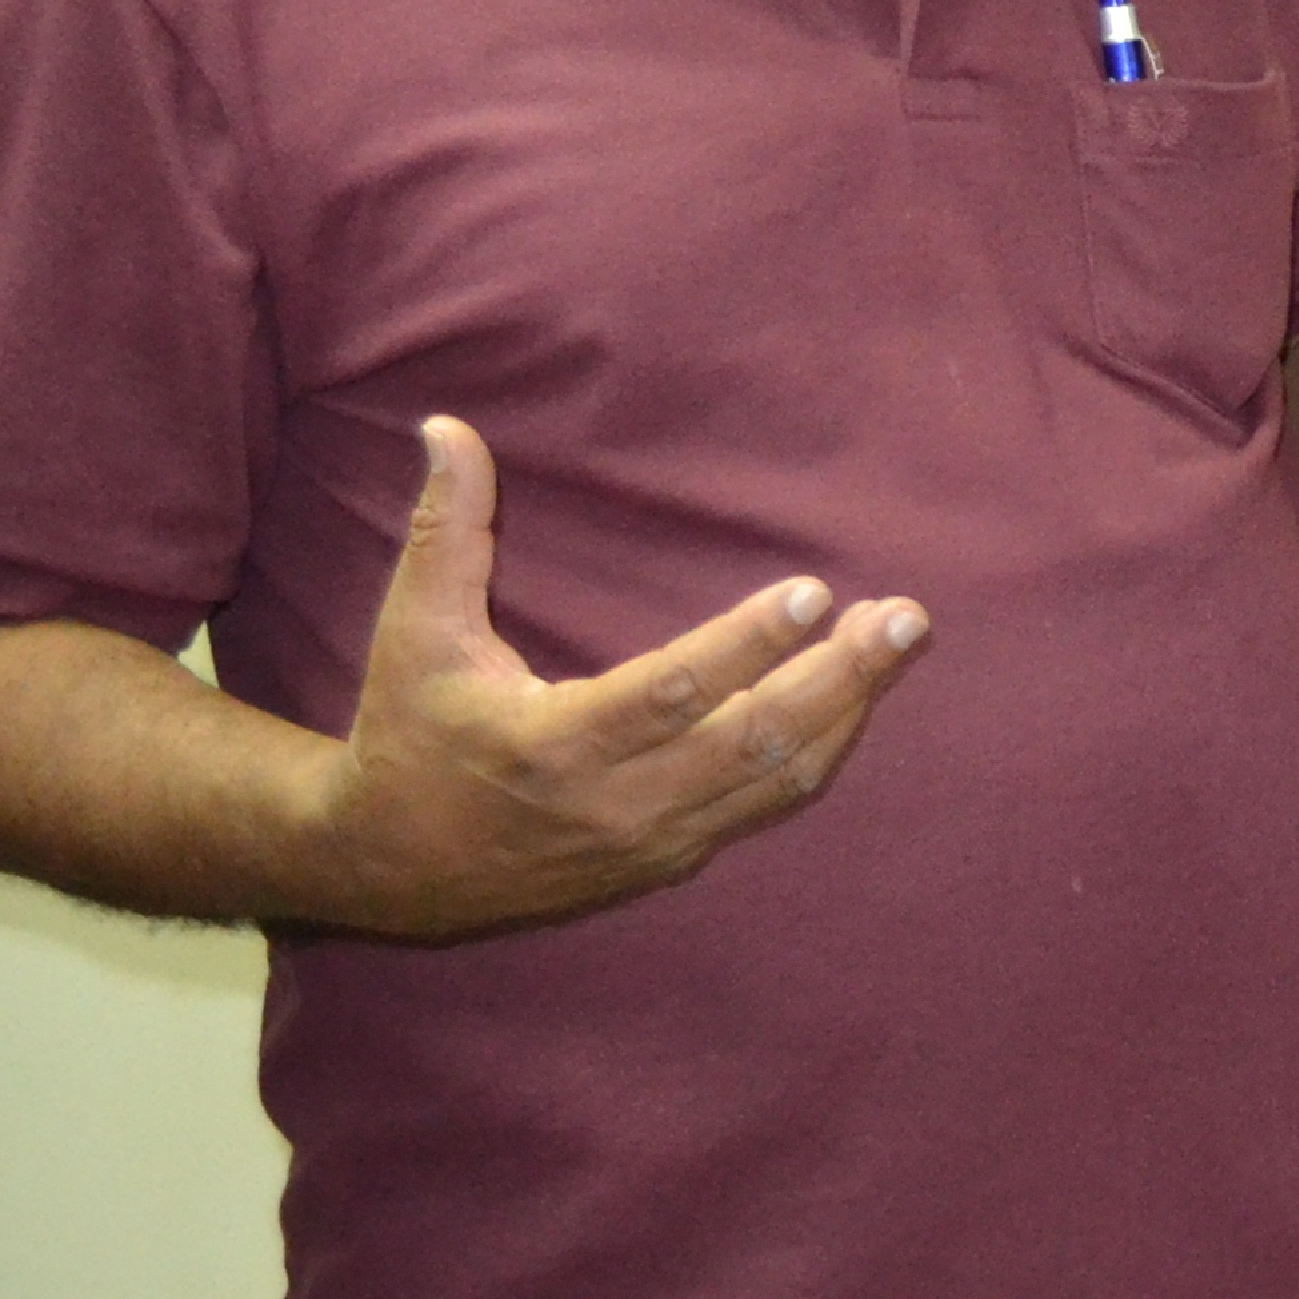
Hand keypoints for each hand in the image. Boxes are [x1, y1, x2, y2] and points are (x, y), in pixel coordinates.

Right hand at [307, 420, 927, 939]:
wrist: (390, 870)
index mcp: (551, 743)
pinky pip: (764, 807)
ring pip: (775, 783)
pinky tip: (857, 697)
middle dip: (841, 680)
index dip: (746, 647)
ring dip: (848, 712)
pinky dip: (820, 752)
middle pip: (753, 745)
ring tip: (898, 642)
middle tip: (907, 618)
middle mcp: (614, 803)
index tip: (814, 595)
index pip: (671, 693)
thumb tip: (446, 428)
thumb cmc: (407, 735)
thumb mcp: (413, 633)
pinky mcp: (670, 862)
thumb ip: (443, 531)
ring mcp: (651, 841)